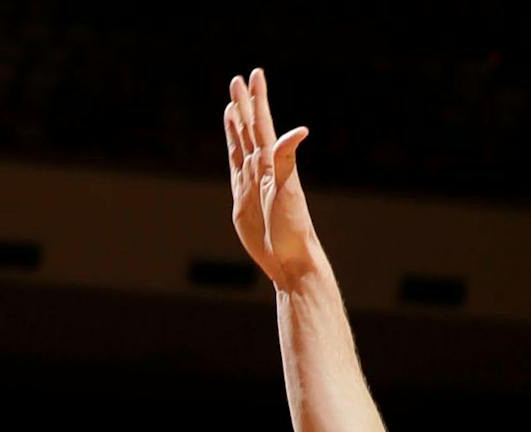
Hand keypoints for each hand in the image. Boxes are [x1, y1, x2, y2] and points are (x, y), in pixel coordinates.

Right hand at [225, 68, 315, 287]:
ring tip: (231, 105)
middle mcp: (262, 168)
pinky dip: (232, 151)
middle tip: (237, 79)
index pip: (262, 123)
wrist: (288, 257)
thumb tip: (300, 130)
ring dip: (236, 125)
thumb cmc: (294, 226)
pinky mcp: (242, 199)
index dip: (258, 99)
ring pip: (241, 145)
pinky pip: (235, 168)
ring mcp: (251, 182)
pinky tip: (233, 143)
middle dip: (243, 104)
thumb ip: (287, 159)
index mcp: (273, 162)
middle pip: (249, 128)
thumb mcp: (289, 190)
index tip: (255, 74)